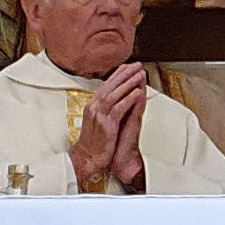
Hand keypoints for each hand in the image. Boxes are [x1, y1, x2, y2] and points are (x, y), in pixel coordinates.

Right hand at [75, 65, 152, 192]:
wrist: (85, 159)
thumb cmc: (92, 144)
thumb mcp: (95, 122)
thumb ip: (102, 110)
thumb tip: (112, 100)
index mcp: (92, 106)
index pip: (106, 86)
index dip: (118, 75)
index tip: (128, 67)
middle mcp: (94, 108)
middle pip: (110, 86)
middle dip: (125, 74)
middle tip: (137, 65)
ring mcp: (100, 116)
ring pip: (115, 94)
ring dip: (128, 83)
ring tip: (139, 75)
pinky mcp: (106, 125)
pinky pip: (119, 108)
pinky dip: (128, 99)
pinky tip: (136, 92)